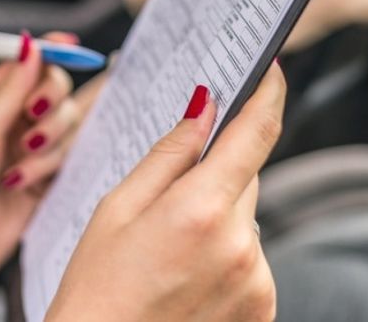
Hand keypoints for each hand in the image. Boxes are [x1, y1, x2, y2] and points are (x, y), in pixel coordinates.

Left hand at [0, 38, 76, 321]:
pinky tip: (21, 183)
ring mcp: (31, 148)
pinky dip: (49, 167)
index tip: (71, 44)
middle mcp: (13, 119)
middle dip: (51, 102)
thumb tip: (33, 44)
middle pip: (56, 89)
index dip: (51, 50)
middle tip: (32, 118)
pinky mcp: (46, 178)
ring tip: (17, 169)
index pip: (29, 62)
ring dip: (48, 142)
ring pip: (67, 124)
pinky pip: (68, 157)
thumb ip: (12, 90)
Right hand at [48, 63, 286, 321]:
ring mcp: (257, 281)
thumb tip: (203, 107)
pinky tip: (186, 277)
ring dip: (218, 219)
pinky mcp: (263, 308)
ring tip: (168, 254)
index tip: (269, 70)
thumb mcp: (117, 208)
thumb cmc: (99, 293)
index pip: (255, 132)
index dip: (266, 93)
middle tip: (167, 200)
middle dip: (214, 174)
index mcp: (201, 210)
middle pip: (245, 177)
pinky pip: (250, 258)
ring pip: (246, 219)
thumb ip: (169, 153)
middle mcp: (241, 245)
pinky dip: (226, 256)